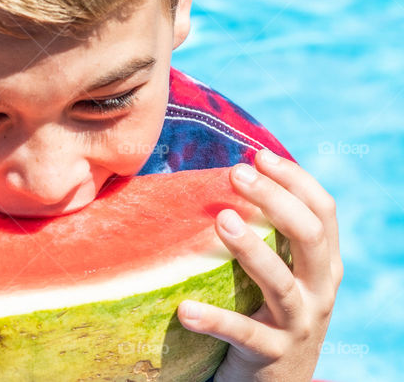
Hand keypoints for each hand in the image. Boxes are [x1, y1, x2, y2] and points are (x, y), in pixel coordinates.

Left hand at [177, 148, 341, 381]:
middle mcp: (318, 290)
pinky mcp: (271, 353)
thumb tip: (227, 177)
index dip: (295, 179)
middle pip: (307, 235)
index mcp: (323, 264)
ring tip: (220, 221)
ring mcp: (298, 323)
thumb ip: (269, 236)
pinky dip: (214, 319)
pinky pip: (242, 333)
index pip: (323, 210)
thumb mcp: (283, 274)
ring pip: (280, 282)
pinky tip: (185, 309)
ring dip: (251, 249)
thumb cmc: (269, 314)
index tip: (258, 154)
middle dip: (274, 199)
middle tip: (236, 173)